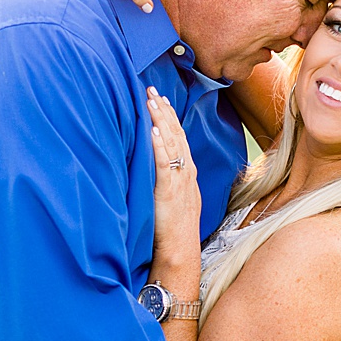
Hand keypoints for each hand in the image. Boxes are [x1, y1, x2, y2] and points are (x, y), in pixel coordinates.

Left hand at [146, 88, 199, 273]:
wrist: (180, 251)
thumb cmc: (174, 230)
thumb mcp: (174, 200)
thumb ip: (168, 182)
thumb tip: (157, 170)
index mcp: (188, 175)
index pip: (180, 139)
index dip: (171, 118)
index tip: (161, 100)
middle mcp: (186, 173)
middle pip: (177, 135)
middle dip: (165, 111)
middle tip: (153, 90)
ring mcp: (180, 181)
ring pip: (172, 144)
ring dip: (162, 121)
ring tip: (152, 101)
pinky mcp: (169, 190)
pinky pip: (165, 164)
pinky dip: (161, 146)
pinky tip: (154, 131)